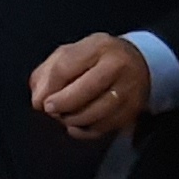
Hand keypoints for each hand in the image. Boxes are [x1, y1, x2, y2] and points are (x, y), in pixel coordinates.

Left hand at [30, 33, 152, 140]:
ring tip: (65, 115)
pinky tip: (77, 124)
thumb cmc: (97, 59)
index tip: (40, 98)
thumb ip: (48, 72)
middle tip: (51, 109)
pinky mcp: (131, 111)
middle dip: (61, 105)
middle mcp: (117, 66)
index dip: (48, 87)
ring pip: (93, 114)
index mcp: (98, 47)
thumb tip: (38, 99)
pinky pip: (102, 129)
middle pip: (83, 92)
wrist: (140, 63)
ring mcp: (128, 90)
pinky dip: (84, 131)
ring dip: (71, 120)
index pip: (65, 67)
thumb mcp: (72, 53)